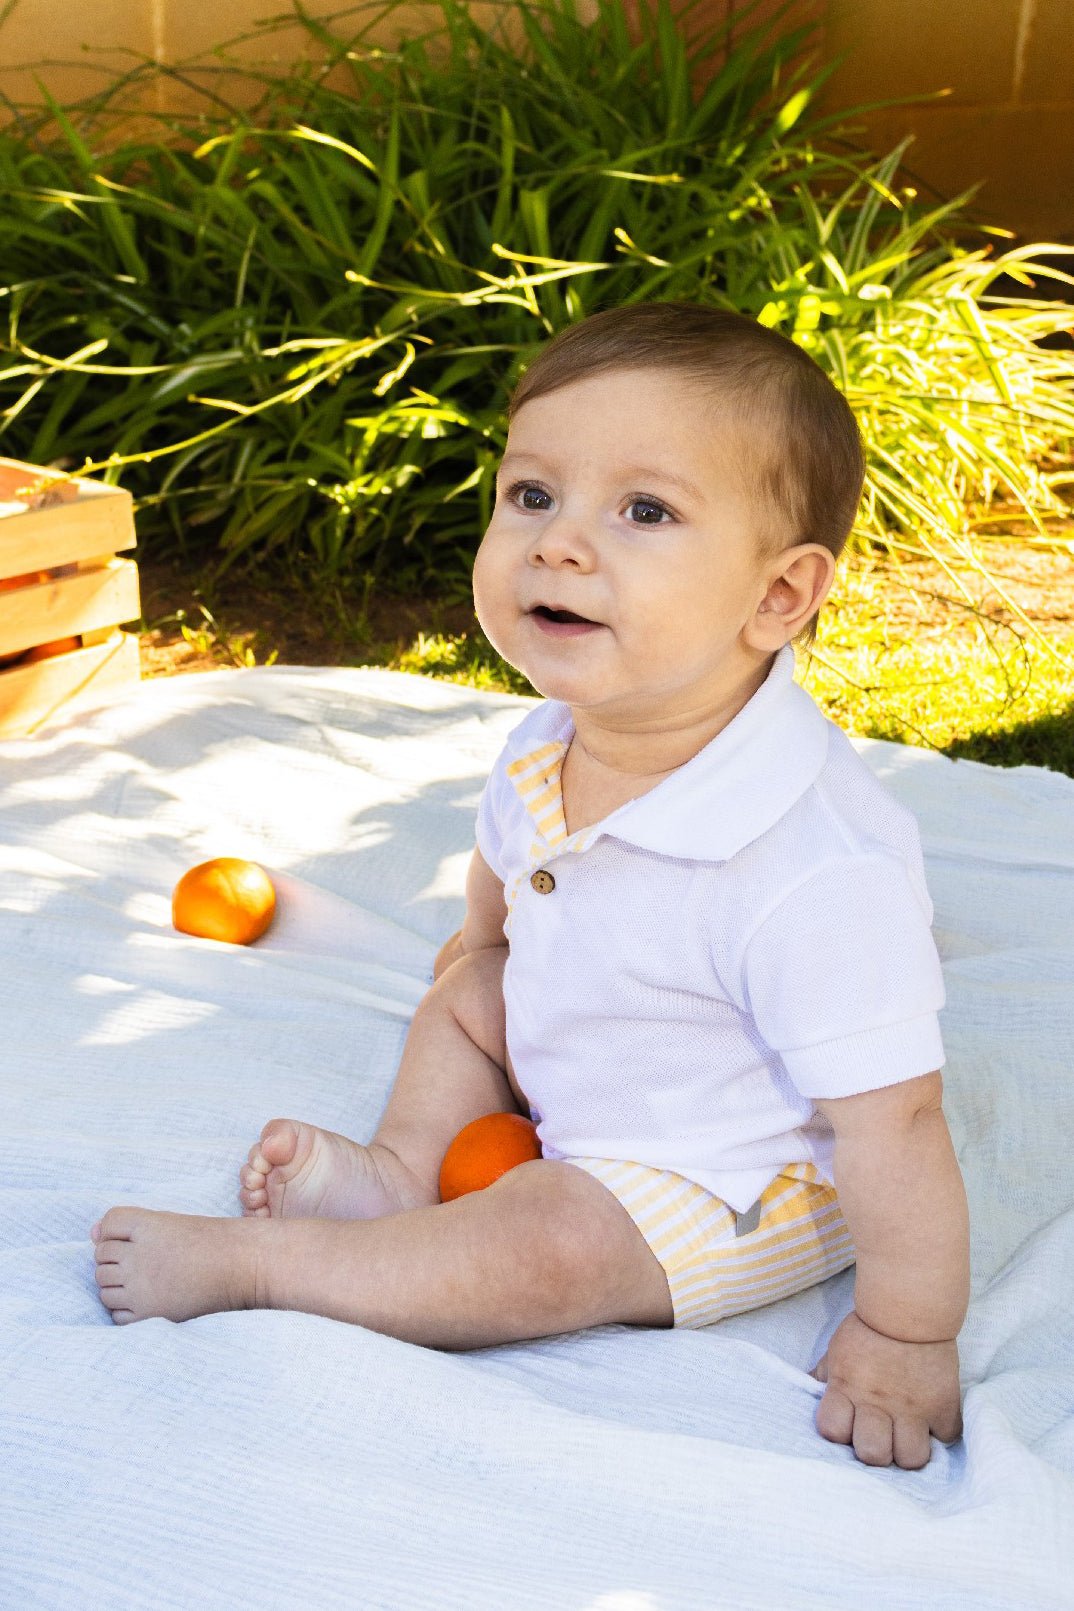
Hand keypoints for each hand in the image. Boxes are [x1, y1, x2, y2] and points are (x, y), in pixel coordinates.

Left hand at [809, 1309, 962, 1468]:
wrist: (910, 1308)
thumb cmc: (868, 1329)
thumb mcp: (837, 1350)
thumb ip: (825, 1376)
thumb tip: (810, 1392)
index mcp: (847, 1388)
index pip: (832, 1431)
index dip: (838, 1432)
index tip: (848, 1422)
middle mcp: (878, 1403)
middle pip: (873, 1455)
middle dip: (875, 1451)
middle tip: (881, 1434)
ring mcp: (913, 1408)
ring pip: (912, 1459)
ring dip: (908, 1451)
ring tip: (907, 1435)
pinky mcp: (944, 1405)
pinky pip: (947, 1438)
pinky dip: (941, 1432)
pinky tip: (933, 1419)